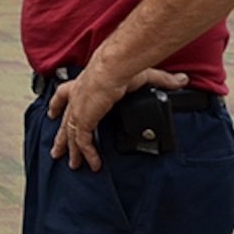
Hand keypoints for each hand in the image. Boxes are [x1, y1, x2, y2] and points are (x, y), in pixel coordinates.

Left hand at [48, 66, 188, 171]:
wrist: (112, 70)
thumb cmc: (123, 68)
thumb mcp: (143, 75)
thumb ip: (162, 80)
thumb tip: (181, 81)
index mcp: (83, 85)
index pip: (64, 94)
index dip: (57, 104)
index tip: (51, 112)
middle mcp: (76, 98)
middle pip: (63, 120)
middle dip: (60, 137)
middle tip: (57, 150)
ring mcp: (78, 110)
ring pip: (71, 136)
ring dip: (71, 151)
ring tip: (72, 165)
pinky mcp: (83, 120)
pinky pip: (83, 143)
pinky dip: (88, 155)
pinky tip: (93, 165)